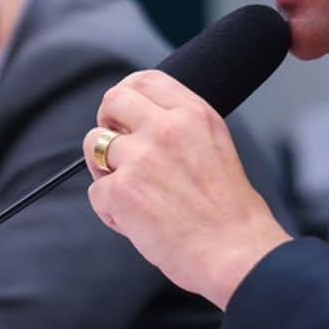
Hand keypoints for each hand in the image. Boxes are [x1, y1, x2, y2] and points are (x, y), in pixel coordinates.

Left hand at [83, 71, 290, 308]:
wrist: (234, 249)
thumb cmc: (229, 208)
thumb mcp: (216, 143)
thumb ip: (182, 125)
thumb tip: (142, 121)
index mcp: (194, 113)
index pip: (146, 79)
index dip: (127, 94)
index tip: (124, 112)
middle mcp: (166, 127)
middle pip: (112, 101)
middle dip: (107, 122)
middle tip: (118, 148)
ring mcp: (140, 157)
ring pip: (94, 144)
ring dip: (104, 168)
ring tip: (130, 190)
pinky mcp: (121, 191)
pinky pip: (96, 191)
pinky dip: (110, 210)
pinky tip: (136, 221)